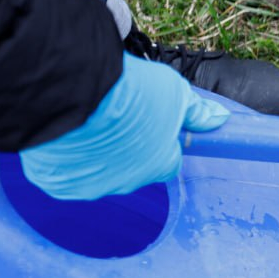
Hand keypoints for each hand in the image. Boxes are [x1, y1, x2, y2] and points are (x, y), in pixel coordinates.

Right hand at [20, 53, 229, 200]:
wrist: (74, 91)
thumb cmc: (131, 92)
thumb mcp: (173, 93)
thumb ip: (195, 111)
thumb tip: (220, 119)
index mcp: (160, 165)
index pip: (168, 162)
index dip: (160, 142)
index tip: (150, 123)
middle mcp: (128, 183)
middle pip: (133, 168)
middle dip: (128, 148)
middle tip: (118, 117)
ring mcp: (91, 186)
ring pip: (97, 172)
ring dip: (96, 153)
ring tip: (90, 122)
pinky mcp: (58, 184)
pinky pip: (66, 173)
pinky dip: (67, 157)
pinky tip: (68, 133)